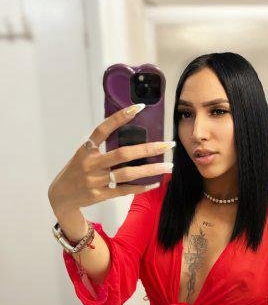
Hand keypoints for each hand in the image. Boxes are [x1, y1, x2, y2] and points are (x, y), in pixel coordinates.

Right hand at [48, 103, 173, 211]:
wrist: (61, 196)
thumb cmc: (77, 171)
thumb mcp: (83, 155)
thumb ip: (102, 147)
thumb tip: (131, 136)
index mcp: (86, 149)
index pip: (103, 129)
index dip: (120, 117)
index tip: (139, 107)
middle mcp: (91, 163)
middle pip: (123, 154)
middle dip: (148, 148)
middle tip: (168, 144)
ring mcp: (96, 180)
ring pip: (128, 174)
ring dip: (150, 170)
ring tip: (168, 167)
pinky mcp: (100, 195)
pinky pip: (124, 190)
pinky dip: (141, 187)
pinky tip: (155, 183)